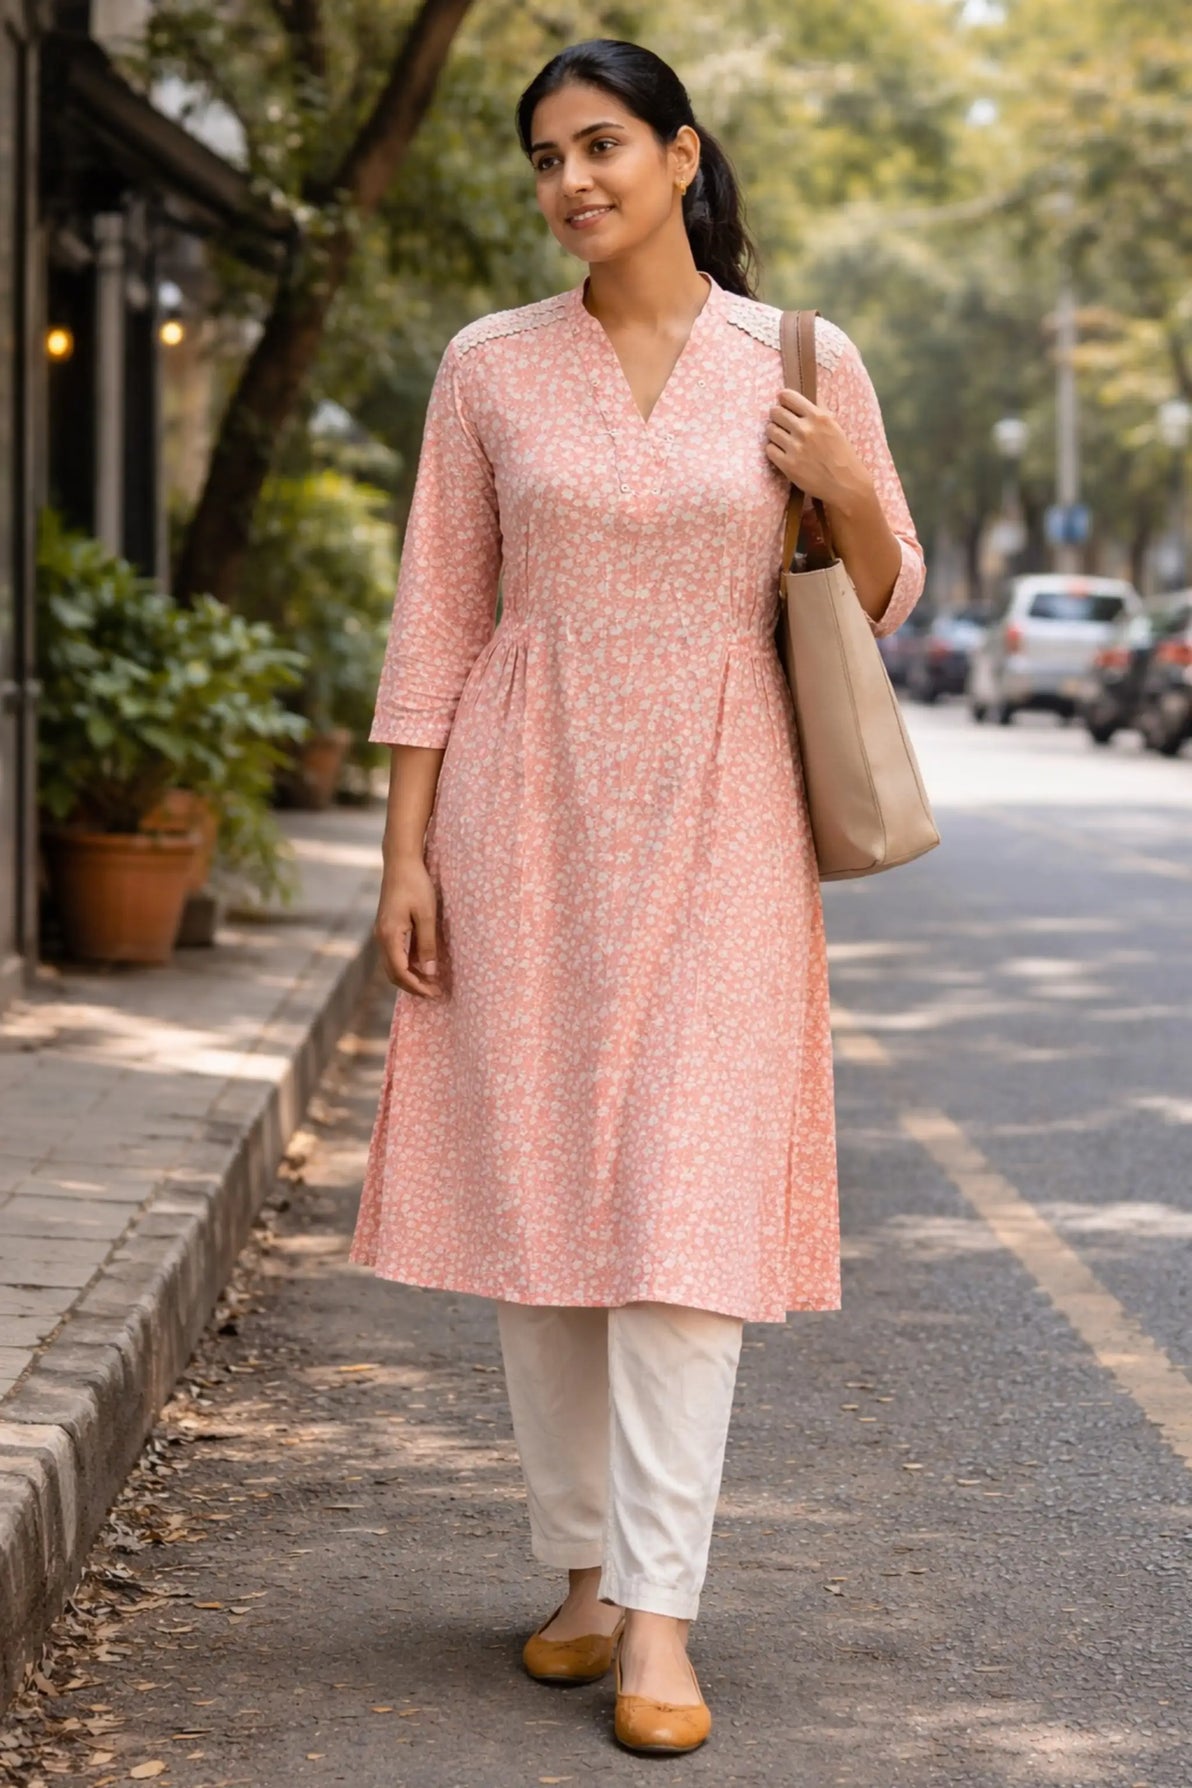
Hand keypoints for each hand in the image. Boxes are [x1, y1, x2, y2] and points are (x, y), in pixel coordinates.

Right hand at [374, 852, 444, 998]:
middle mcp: (381, 937)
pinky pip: (394, 953)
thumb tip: (430, 972)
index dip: (418, 986)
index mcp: (389, 936)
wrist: (400, 861)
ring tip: (430, 982)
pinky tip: (422, 964)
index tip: (435, 993)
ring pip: (393, 964)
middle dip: (413, 986)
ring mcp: (382, 932)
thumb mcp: (427, 915)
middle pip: (393, 973)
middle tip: (435, 993)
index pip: (401, 972)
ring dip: (410, 977)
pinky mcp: (387, 927)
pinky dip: (407, 964)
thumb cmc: (416, 884)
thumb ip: (427, 944)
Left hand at [764, 387, 872, 512]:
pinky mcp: (788, 465)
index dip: (783, 398)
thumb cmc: (842, 454)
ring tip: (781, 437)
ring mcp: (795, 448)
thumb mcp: (835, 426)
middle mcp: (805, 430)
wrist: (845, 484)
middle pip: (776, 412)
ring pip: (770, 430)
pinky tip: (781, 451)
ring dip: (773, 432)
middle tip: (780, 421)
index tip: (782, 401)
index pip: (789, 397)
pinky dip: (773, 449)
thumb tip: (811, 392)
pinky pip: (769, 449)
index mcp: (818, 417)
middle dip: (776, 415)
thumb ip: (821, 409)